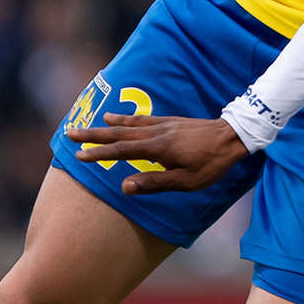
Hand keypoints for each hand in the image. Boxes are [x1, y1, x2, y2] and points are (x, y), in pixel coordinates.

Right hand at [68, 113, 249, 194]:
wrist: (233, 136)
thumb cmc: (211, 163)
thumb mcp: (186, 181)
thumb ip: (154, 183)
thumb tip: (124, 186)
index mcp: (158, 149)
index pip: (121, 151)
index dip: (98, 154)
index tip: (78, 155)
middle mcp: (156, 133)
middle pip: (119, 133)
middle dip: (93, 135)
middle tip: (70, 134)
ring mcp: (163, 125)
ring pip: (128, 124)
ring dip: (106, 125)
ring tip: (89, 125)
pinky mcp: (170, 121)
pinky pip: (142, 118)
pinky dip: (126, 117)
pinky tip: (118, 117)